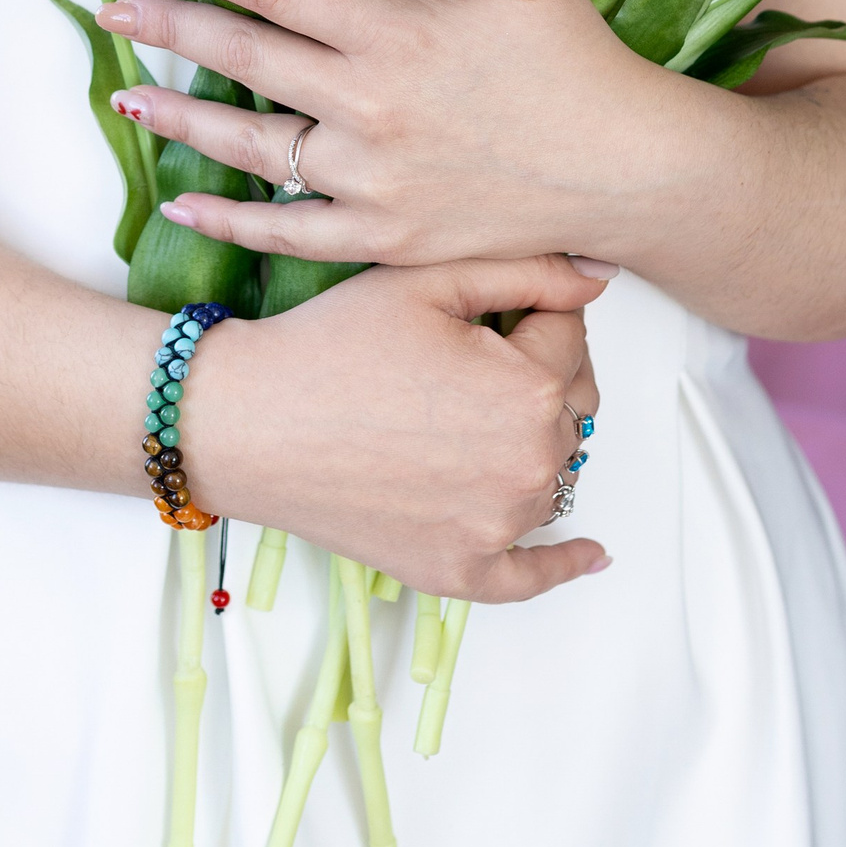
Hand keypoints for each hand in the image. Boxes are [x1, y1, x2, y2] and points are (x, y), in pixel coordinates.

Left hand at [96, 0, 655, 269]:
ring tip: (125, 96)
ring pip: (249, 146)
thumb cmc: (576, 61)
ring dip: (180, 118)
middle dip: (166, 27)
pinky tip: (181, 207)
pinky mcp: (384, 239)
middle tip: (111, 5)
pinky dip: (228, 222)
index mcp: (396, 33)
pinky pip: (286, 234)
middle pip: (243, 57)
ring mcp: (372, 181)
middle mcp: (370, 109)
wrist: (627, 173)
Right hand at [184, 251, 608, 601]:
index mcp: (531, 390)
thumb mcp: (430, 280)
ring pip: (551, 471)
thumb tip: (597, 279)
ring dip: (530, 442)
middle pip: (570, 405)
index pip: (569, 337)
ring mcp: (498, 527)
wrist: (248, 422)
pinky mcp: (460, 571)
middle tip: (472, 358)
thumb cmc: (331, 346)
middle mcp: (529, 465)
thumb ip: (526, 271)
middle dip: (539, 373)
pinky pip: (532, 575)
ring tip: (468, 416)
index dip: (530, 312)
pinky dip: (564, 563)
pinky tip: (591, 554)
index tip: (487, 311)